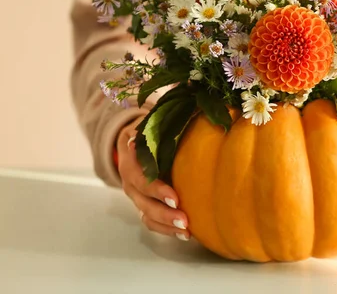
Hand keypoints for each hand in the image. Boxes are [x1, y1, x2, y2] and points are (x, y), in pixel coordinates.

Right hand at [117, 115, 189, 240]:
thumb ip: (167, 121)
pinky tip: (186, 234)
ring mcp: (137, 195)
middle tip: (185, 220)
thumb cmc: (151, 129)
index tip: (176, 197)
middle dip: (164, 213)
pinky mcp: (145, 205)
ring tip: (187, 232)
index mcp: (131, 160)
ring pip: (147, 215)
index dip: (157, 189)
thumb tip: (197, 110)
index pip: (141, 178)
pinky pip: (151, 222)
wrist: (132, 139)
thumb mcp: (154, 121)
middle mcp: (130, 181)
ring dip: (166, 225)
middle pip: (143, 202)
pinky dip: (166, 230)